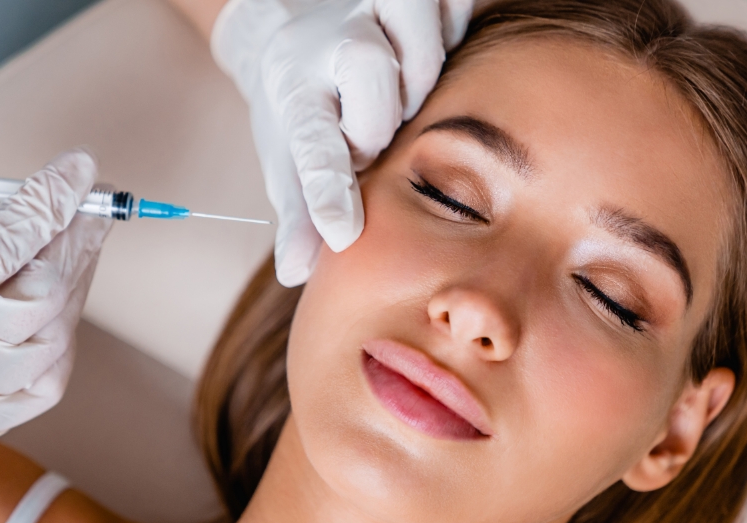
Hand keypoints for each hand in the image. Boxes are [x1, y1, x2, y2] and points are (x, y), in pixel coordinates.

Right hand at [0, 118, 110, 492]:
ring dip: (75, 287)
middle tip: (95, 202)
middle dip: (79, 238)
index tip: (81, 165)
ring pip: (56, 339)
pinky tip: (56, 309)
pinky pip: (44, 386)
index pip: (10, 239)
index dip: (53, 196)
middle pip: (48, 290)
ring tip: (77, 247)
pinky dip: (60, 342)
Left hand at [211, 0, 472, 285]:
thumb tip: (295, 272)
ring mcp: (375, 10)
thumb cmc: (305, 108)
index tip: (341, 232)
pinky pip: (456, 12)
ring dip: (421, 84)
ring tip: (404, 100)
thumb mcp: (289, 158)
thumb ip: (298, 214)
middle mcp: (333, 44)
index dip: (327, 192)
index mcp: (296, 91)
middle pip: (370, 76)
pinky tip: (432, 60)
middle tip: (372, 137)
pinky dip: (454, 40)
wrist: (302, 33)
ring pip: (421, 49)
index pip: (310, 145)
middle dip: (380, 121)